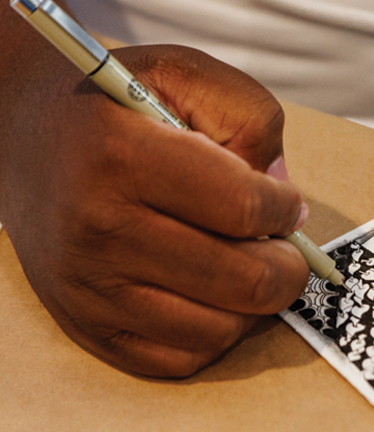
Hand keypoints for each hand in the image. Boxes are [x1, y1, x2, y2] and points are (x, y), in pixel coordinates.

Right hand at [0, 45, 308, 375]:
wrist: (23, 132)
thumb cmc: (116, 103)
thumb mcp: (186, 73)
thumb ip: (251, 117)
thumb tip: (285, 195)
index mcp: (123, 157)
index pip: (245, 209)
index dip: (286, 210)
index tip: (288, 204)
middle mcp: (99, 230)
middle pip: (243, 280)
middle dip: (287, 266)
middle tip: (284, 246)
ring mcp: (88, 288)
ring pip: (219, 329)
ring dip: (254, 303)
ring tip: (247, 265)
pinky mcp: (85, 325)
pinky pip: (180, 359)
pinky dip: (215, 333)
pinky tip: (212, 294)